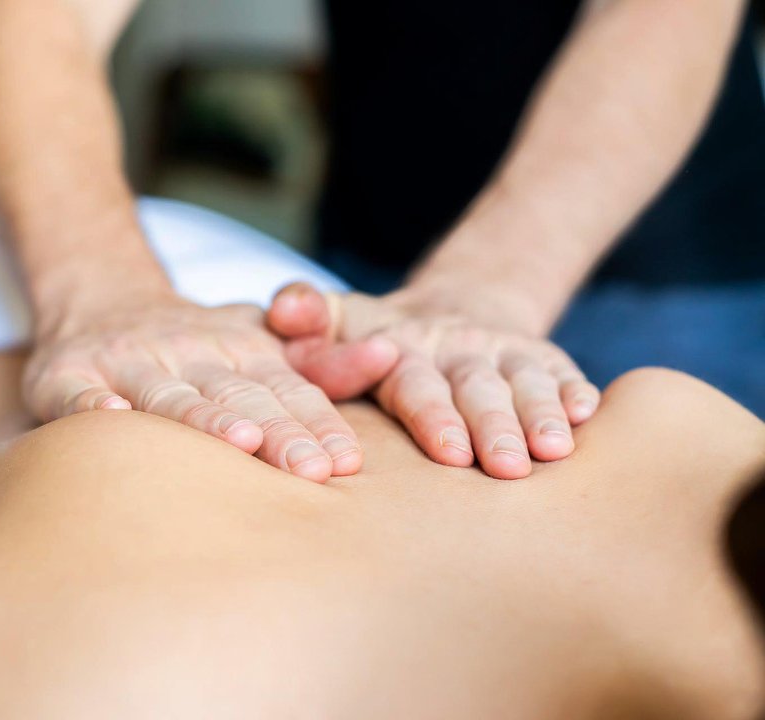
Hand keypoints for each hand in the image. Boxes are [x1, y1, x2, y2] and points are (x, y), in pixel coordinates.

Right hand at [23, 292, 398, 481]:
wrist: (99, 300)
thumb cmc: (196, 344)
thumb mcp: (261, 343)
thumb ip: (322, 360)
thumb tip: (392, 355)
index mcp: (239, 352)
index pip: (285, 390)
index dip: (314, 423)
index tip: (345, 461)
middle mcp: (187, 352)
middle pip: (236, 395)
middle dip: (275, 431)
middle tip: (309, 469)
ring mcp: (126, 361)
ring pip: (167, 392)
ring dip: (201, 414)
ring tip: (235, 440)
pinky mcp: (67, 374)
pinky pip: (77, 394)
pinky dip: (93, 407)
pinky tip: (112, 419)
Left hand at [268, 284, 600, 479]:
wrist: (454, 311)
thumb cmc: (378, 336)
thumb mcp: (339, 320)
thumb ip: (307, 316)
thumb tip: (281, 312)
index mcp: (405, 350)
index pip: (418, 385)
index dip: (434, 417)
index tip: (449, 453)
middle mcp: (458, 350)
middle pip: (476, 389)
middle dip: (493, 427)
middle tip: (504, 467)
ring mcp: (504, 353)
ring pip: (525, 382)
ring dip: (540, 416)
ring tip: (555, 451)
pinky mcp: (543, 359)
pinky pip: (563, 373)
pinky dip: (576, 393)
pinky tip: (591, 416)